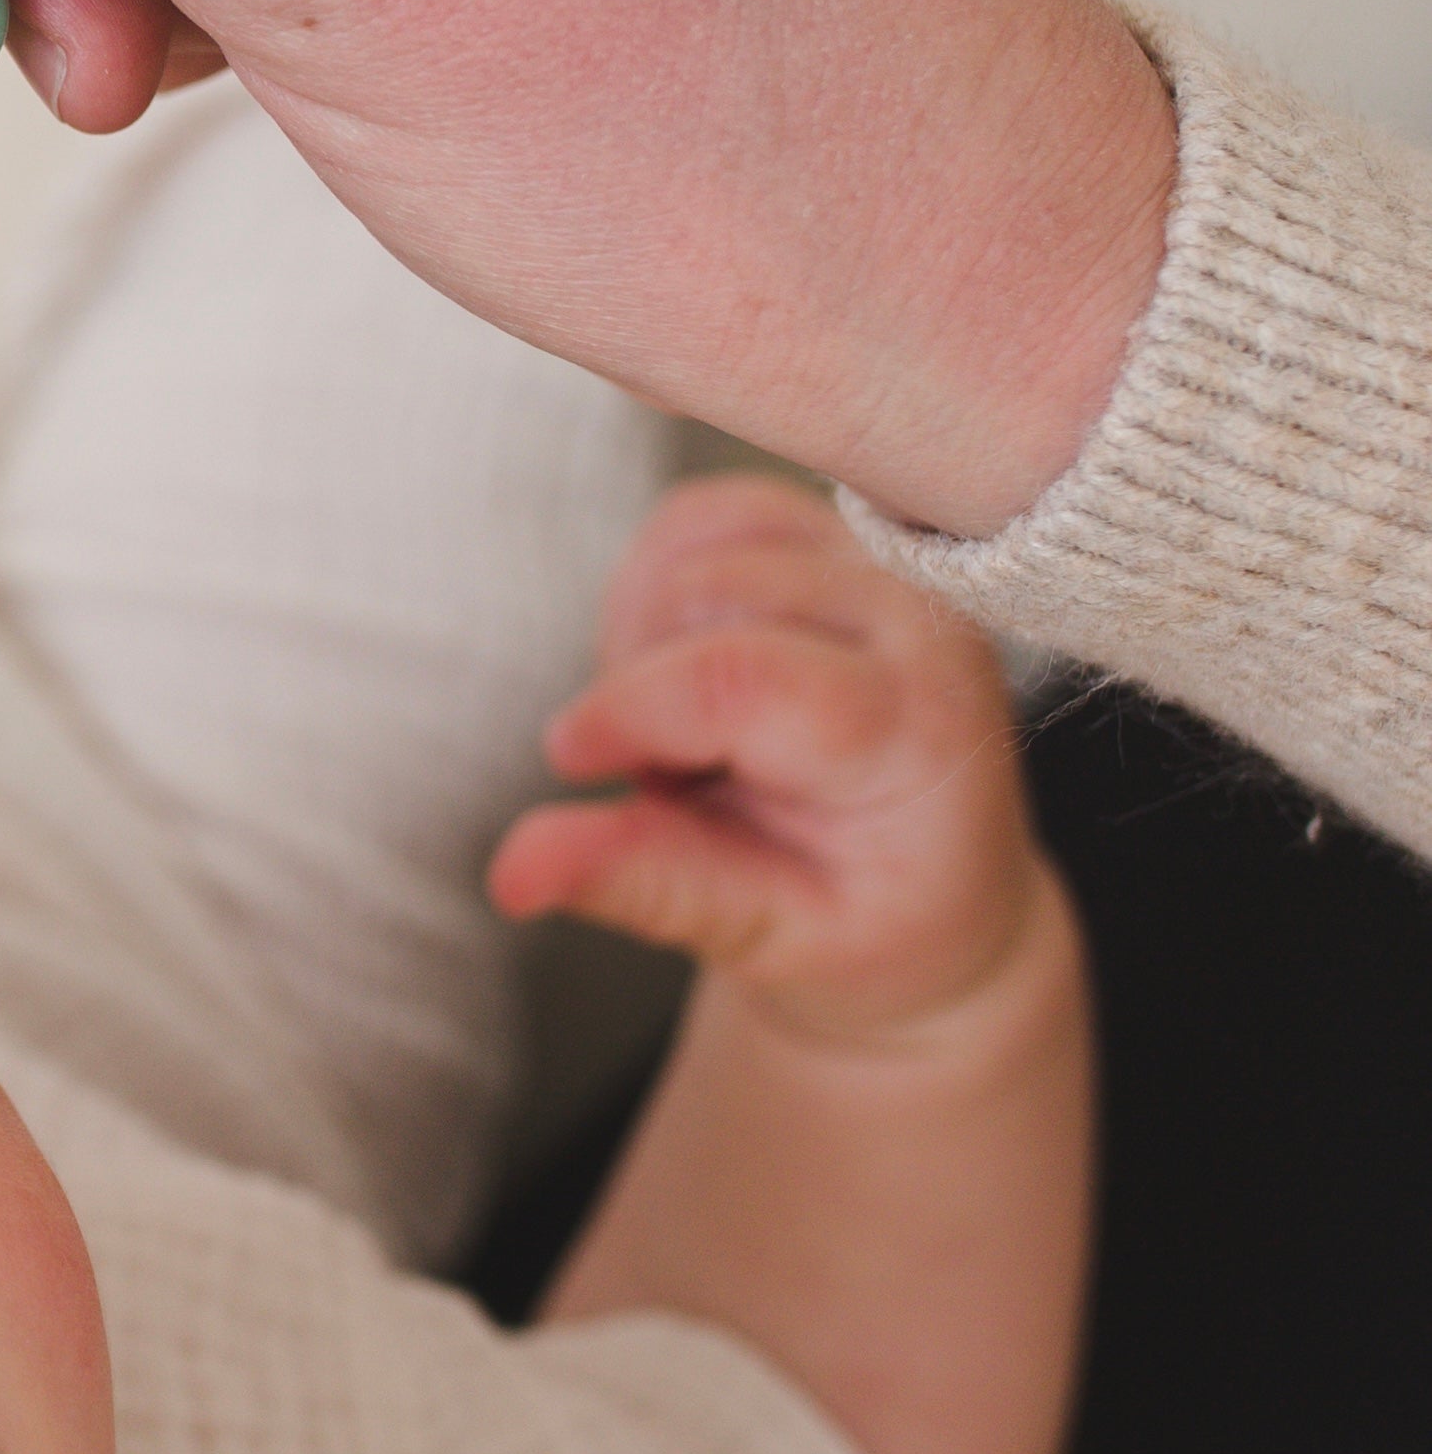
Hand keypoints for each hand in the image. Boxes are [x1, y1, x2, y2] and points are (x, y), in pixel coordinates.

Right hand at [489, 475, 1061, 1050]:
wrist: (943, 893)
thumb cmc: (866, 924)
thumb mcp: (763, 936)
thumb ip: (643, 884)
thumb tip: (511, 870)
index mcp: (916, 730)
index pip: (740, 676)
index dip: (626, 711)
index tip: (576, 764)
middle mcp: (918, 622)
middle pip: (704, 594)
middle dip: (638, 687)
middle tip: (672, 779)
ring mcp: (880, 565)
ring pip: (696, 542)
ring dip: (645, 638)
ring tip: (689, 730)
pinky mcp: (835, 536)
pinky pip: (701, 516)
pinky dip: (655, 586)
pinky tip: (685, 665)